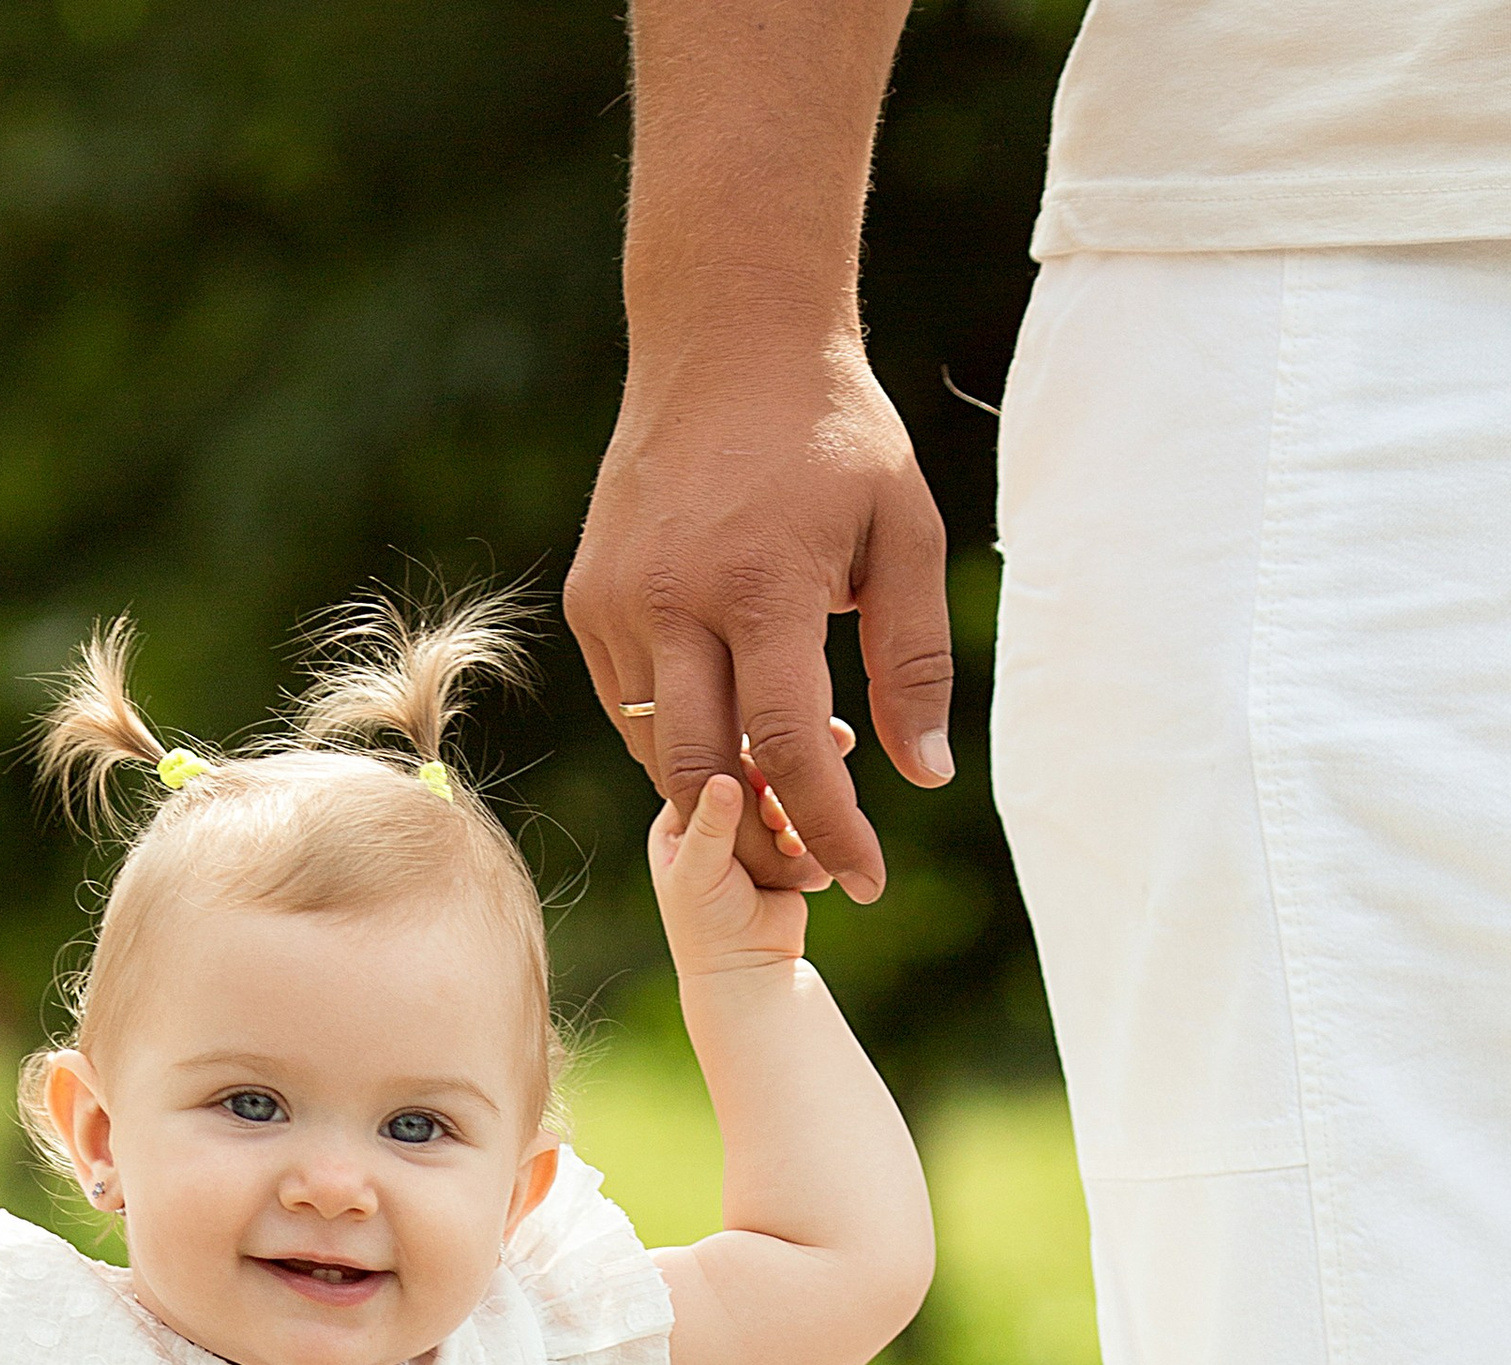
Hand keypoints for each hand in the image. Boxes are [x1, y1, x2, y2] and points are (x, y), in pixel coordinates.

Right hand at [567, 338, 951, 901]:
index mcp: (762, 583)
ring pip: (659, 750)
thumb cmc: (834, 436)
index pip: (790, 748)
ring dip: (718, 790)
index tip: (870, 881)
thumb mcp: (905, 534)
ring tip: (779, 796)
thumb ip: (913, 660)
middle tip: (812, 866)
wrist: (727, 338)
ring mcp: (617, 600)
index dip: (832, 829)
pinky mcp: (587, 597)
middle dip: (759, 841)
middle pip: (702, 773)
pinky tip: (728, 724)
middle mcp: (674, 598)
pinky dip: (677, 736)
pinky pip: (630, 706)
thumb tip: (923, 778)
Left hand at [650, 766, 823, 980]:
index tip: (762, 778)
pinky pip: (808, 821)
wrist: (749, 973)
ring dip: (796, 814)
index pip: (711, 764)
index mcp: (681, 815)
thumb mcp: (701, 874)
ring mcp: (753, 831)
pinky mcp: (785, 847)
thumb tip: (724, 779)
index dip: (740, 764)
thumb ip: (712, 825)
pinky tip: (805, 862)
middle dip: (775, 789)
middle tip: (781, 817)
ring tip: (790, 847)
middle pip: (754, 774)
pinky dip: (814, 835)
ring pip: (785, 795)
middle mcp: (715, 817)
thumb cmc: (709, 930)